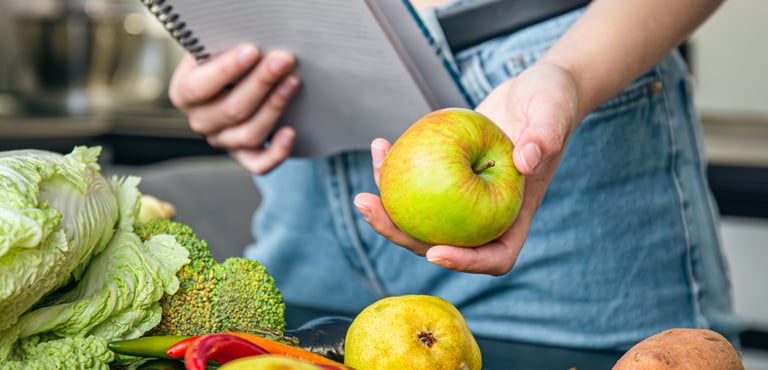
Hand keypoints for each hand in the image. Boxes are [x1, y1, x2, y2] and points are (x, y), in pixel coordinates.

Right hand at [168, 45, 300, 173]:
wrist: (235, 80)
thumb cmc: (227, 60)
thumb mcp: (217, 48)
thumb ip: (225, 46)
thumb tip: (252, 39)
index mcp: (184, 93)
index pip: (199, 87)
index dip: (226, 70)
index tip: (252, 50)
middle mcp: (201, 121)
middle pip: (231, 110)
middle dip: (261, 83)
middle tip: (283, 60)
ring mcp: (222, 140)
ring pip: (248, 134)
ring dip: (275, 107)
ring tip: (293, 82)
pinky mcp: (244, 155)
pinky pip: (258, 165)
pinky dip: (277, 153)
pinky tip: (290, 132)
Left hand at [353, 62, 579, 274]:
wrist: (534, 88)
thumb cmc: (551, 101)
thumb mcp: (553, 113)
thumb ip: (545, 136)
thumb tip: (525, 161)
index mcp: (516, 213)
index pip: (495, 256)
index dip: (465, 263)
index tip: (435, 252)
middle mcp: (487, 213)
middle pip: (444, 242)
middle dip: (402, 235)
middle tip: (368, 208)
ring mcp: (465, 196)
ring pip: (423, 218)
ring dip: (389, 209)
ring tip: (363, 191)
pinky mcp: (448, 174)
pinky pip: (417, 183)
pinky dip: (396, 171)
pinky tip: (381, 146)